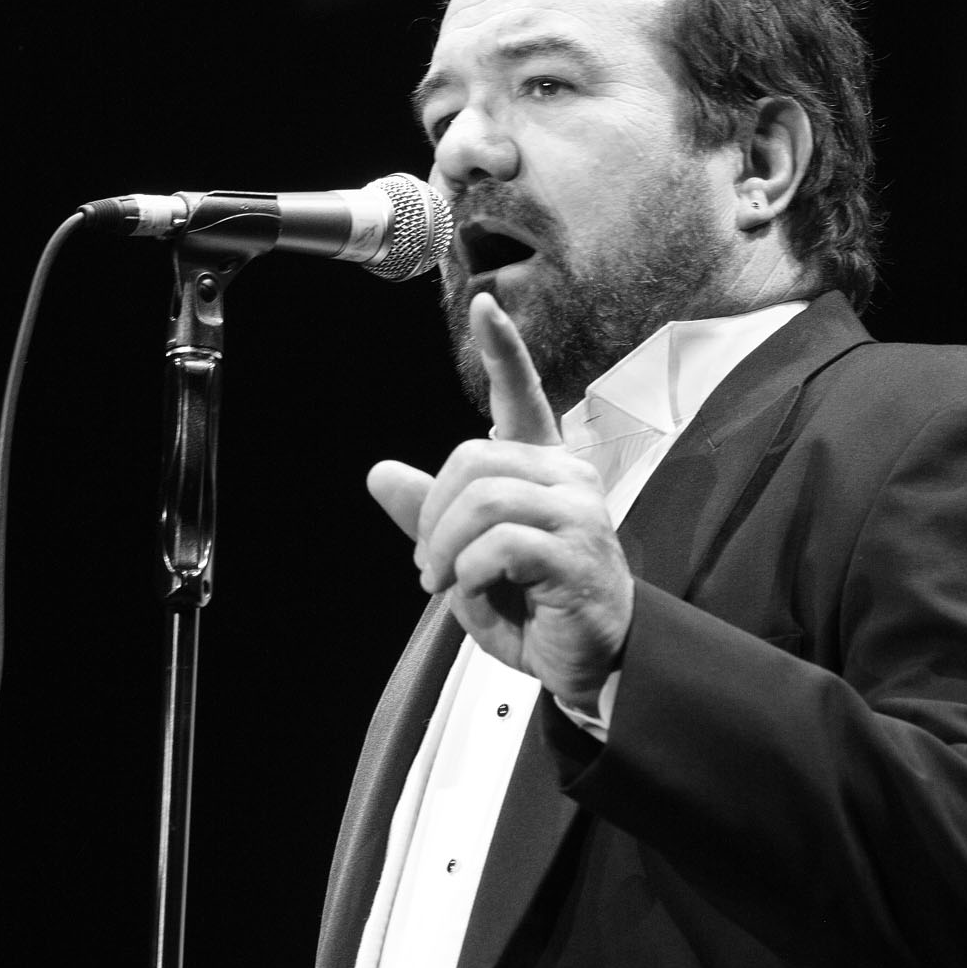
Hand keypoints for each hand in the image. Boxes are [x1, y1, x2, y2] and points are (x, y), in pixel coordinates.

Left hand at [367, 293, 633, 706]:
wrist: (588, 663)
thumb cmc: (534, 603)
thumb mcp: (467, 557)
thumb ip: (430, 515)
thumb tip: (378, 473)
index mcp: (542, 466)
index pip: (523, 395)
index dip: (504, 349)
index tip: (486, 305)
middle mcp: (565, 476)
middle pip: (471, 459)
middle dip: (432, 515)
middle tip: (430, 566)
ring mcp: (577, 512)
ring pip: (482, 498)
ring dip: (445, 548)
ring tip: (445, 582)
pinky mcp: (576, 553)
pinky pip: (500, 543)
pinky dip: (471, 571)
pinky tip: (476, 591)